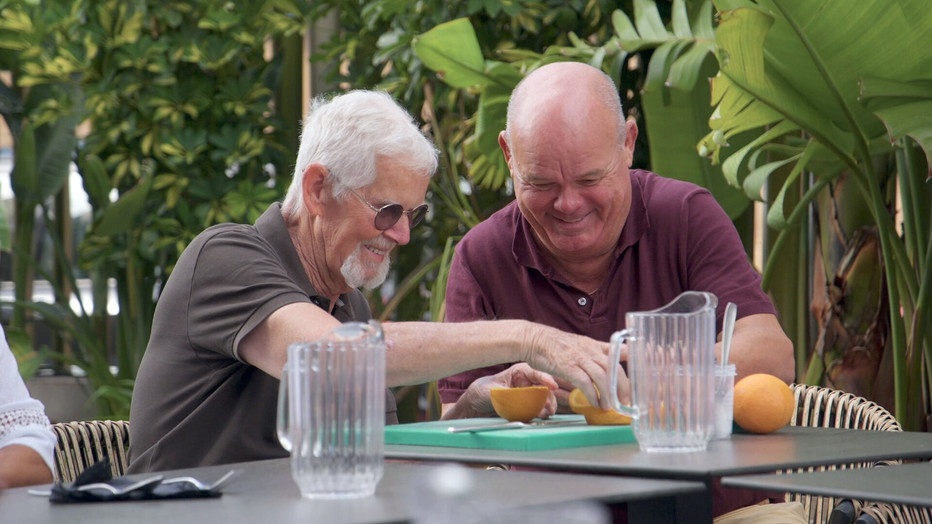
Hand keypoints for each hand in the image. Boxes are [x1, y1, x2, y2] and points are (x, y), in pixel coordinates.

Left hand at [442, 363, 557, 419]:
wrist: (475, 403)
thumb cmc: (481, 390)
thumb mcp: (491, 391)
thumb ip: (505, 394)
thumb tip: (517, 398)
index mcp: (519, 371)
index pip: (535, 372)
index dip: (546, 379)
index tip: (552, 386)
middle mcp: (527, 380)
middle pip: (544, 386)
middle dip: (549, 396)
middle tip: (549, 407)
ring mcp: (528, 392)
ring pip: (544, 397)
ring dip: (548, 405)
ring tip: (547, 413)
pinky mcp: (527, 404)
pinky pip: (539, 407)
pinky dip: (542, 412)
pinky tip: (542, 416)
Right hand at [521, 323, 630, 410]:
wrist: (535, 339)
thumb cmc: (557, 345)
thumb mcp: (582, 344)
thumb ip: (598, 353)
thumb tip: (613, 362)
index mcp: (596, 346)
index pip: (621, 350)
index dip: (637, 356)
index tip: (648, 369)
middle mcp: (591, 351)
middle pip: (614, 368)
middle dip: (624, 386)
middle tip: (627, 402)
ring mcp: (580, 358)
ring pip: (602, 376)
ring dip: (609, 394)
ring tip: (611, 407)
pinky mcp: (568, 367)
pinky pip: (584, 382)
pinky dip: (592, 394)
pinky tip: (595, 403)